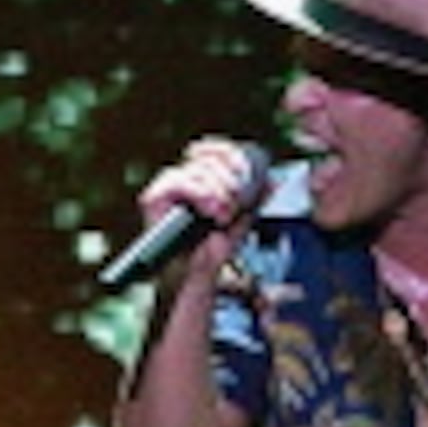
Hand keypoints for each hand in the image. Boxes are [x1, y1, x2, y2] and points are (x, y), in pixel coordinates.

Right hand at [134, 136, 270, 278]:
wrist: (195, 276)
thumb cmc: (214, 250)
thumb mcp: (241, 222)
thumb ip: (255, 202)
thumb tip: (274, 182)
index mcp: (201, 179)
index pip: (213, 150)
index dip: (229, 153)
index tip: (244, 169)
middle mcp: (182, 178)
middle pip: (208, 159)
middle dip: (228, 182)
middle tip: (233, 208)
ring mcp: (167, 187)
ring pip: (197, 170)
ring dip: (217, 192)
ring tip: (222, 216)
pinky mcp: (153, 198)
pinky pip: (178, 182)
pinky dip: (200, 194)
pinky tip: (211, 211)